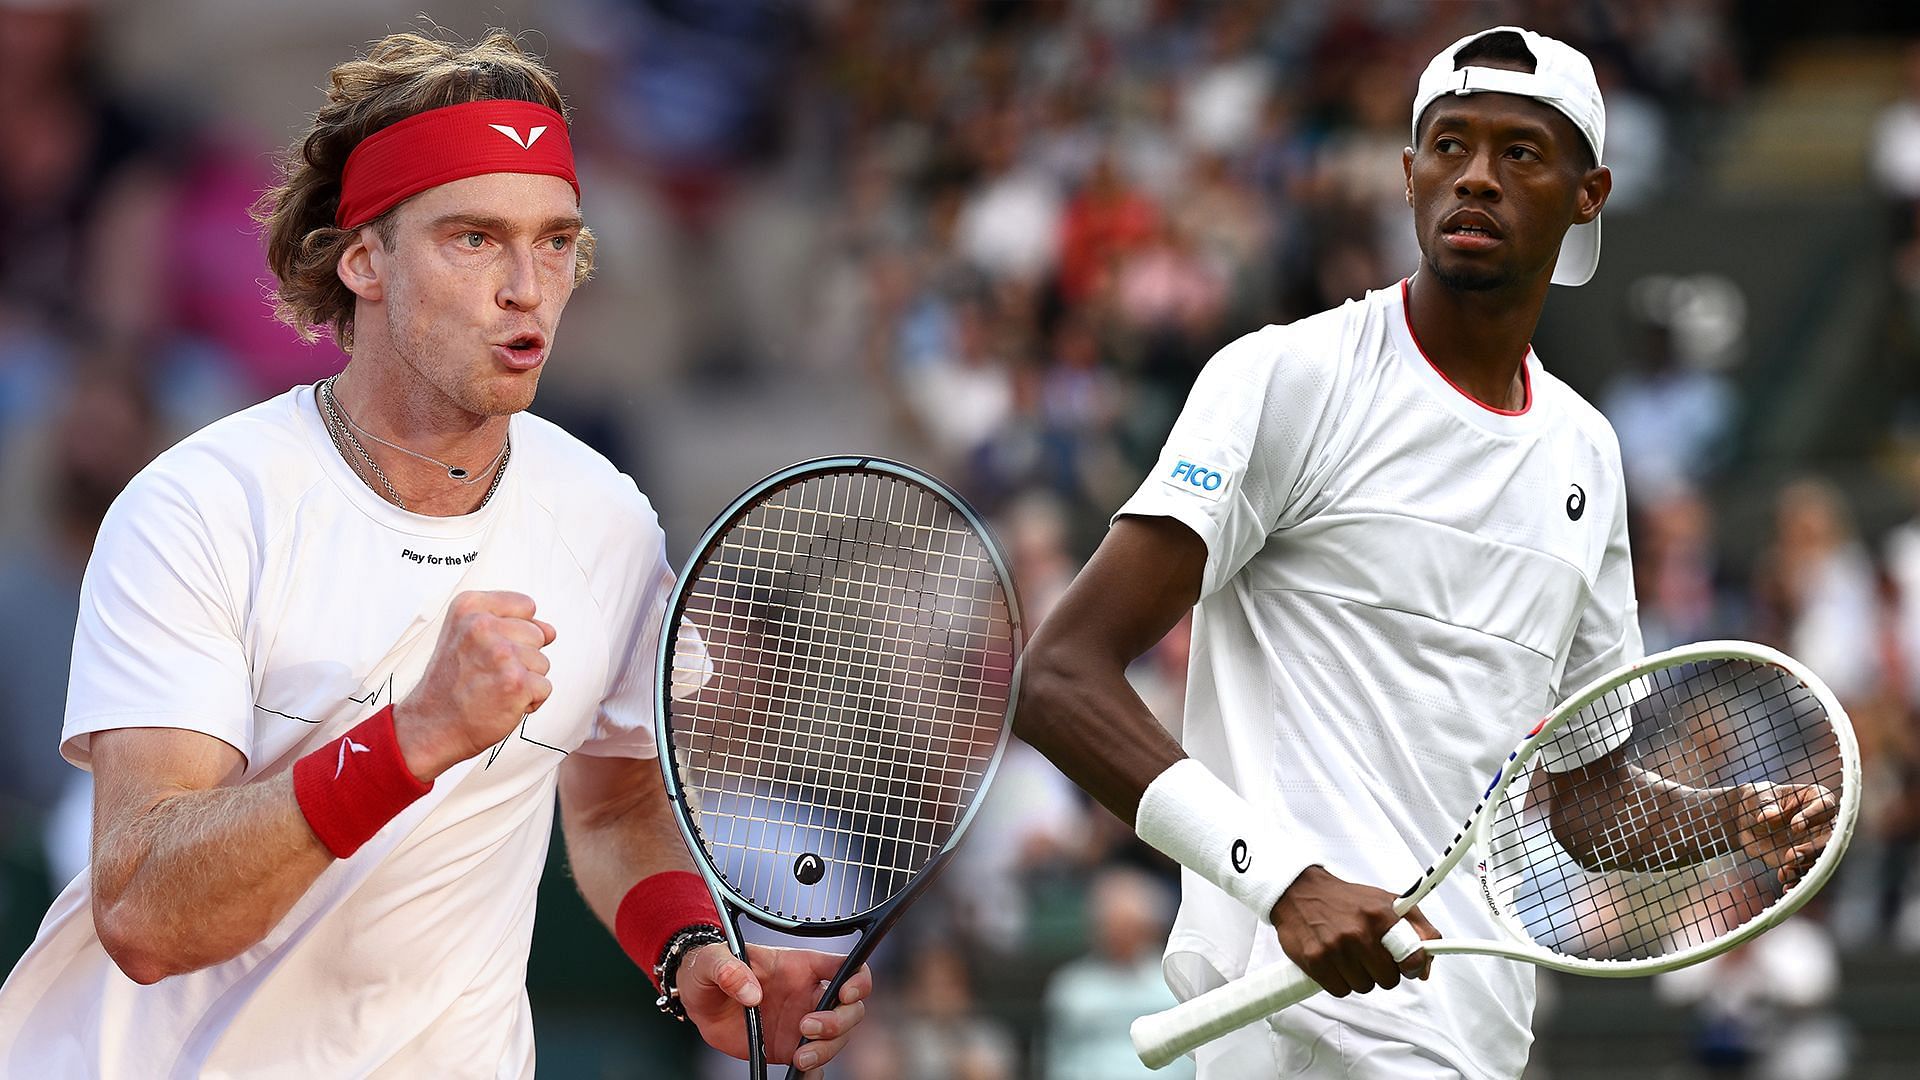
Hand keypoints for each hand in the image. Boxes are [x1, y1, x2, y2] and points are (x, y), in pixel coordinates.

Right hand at [393, 591, 555, 779]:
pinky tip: (501, 703)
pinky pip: (544, 687)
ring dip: (524, 680)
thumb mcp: (467, 636)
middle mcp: (482, 625)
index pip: (526, 606)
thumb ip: (510, 623)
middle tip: (487, 674)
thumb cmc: (453, 683)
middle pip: (538, 635)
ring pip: (542, 663)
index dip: (516, 632)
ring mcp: (500, 653)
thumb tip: (550, 631)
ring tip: (492, 688)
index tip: (489, 649)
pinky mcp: (515, 682)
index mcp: (469, 607)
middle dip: (522, 658)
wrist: (432, 725)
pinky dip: (529, 701)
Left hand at [677, 943, 872, 1073]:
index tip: (846, 994)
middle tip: (807, 1028)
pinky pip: (814, 1064)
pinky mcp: (789, 1047)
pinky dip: (815, 1072)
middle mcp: (808, 995)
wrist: (699, 1000)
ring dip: (826, 1050)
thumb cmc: (712, 969)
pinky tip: (801, 1072)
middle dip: (838, 1022)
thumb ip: (729, 969)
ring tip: (798, 1056)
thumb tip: (750, 993)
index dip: (858, 980)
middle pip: (850, 1009)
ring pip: (837, 1039)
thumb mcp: (713, 959)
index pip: (846, 967)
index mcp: (800, 967)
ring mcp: (802, 1023)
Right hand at [1271, 865, 1438, 996]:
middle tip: (1369, 955)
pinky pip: (1340, 990)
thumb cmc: (1346, 900)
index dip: (1413, 966)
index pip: (1412, 956)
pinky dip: (1338, 981)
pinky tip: (1334, 963)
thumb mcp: (1386, 902)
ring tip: (1348, 956)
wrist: (1299, 892)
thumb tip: (1425, 967)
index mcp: (1380, 914)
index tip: (1409, 966)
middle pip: (1388, 980)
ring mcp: (1335, 947)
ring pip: (1364, 987)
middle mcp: (1358, 931)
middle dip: (1381, 971)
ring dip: (1358, 977)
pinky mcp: (1315, 960)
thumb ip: (1417, 929)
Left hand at [1731, 781, 1837, 887]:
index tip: (1794, 825)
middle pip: (1831, 837)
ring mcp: (1815, 842)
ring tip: (1784, 871)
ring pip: (1822, 858)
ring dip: (1805, 867)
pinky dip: (1798, 881)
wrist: (1745, 821)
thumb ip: (1765, 806)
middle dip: (1814, 849)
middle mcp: (1822, 822)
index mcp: (1815, 798)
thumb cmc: (1756, 800)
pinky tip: (1786, 886)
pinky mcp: (1804, 859)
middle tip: (1791, 856)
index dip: (1814, 816)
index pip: (1825, 806)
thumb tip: (1767, 816)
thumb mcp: (1757, 798)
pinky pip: (1807, 872)